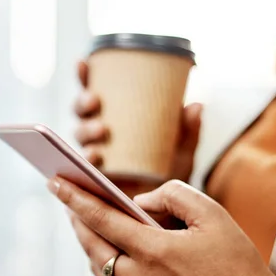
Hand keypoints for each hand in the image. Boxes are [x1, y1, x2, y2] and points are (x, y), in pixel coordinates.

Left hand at [48, 177, 275, 275]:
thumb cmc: (237, 263)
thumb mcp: (211, 213)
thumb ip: (171, 195)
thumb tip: (139, 203)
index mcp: (154, 253)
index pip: (101, 219)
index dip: (74, 198)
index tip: (53, 182)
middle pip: (91, 244)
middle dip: (75, 218)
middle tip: (65, 195)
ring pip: (97, 265)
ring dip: (86, 240)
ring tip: (82, 218)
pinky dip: (100, 259)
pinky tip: (105, 246)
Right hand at [73, 60, 202, 185]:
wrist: (167, 212)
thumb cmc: (171, 174)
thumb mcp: (182, 151)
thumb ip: (189, 131)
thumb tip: (196, 105)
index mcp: (116, 119)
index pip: (95, 93)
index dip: (84, 77)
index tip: (82, 63)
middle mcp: (100, 135)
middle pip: (81, 114)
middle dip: (82, 103)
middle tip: (95, 102)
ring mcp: (95, 156)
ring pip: (79, 137)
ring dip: (85, 129)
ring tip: (101, 131)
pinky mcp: (94, 178)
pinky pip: (82, 166)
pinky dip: (85, 159)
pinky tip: (95, 156)